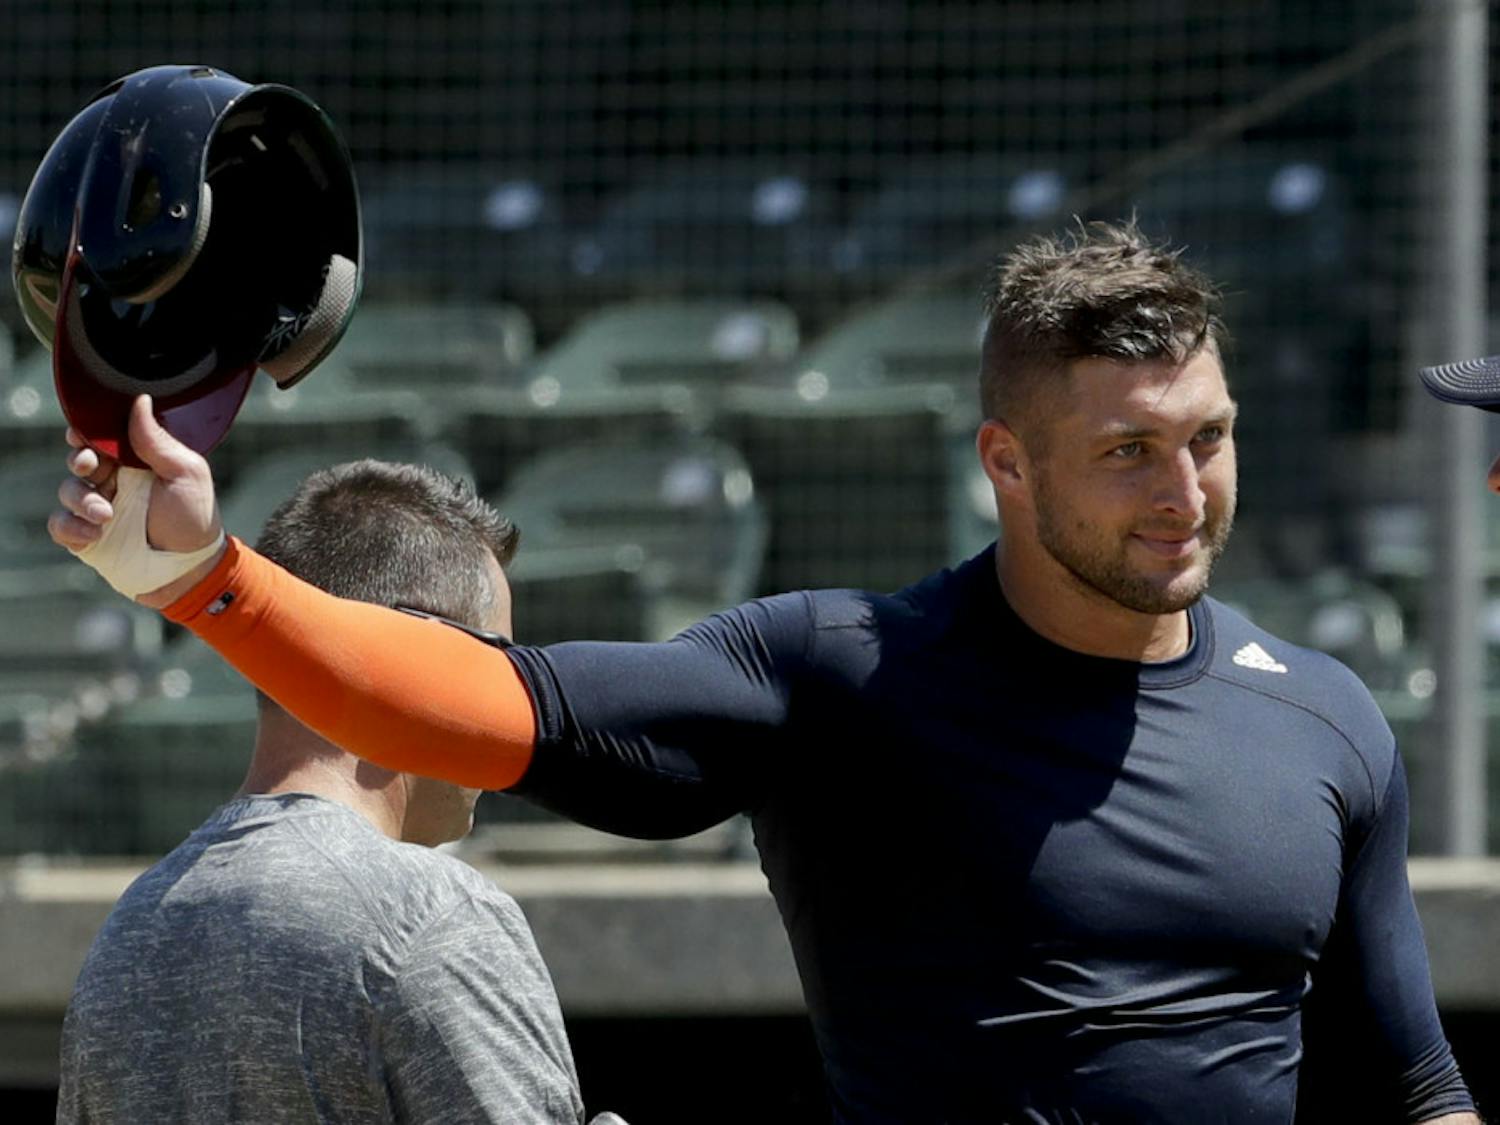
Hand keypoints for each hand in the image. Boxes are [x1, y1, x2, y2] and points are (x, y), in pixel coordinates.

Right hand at [49, 394, 225, 606]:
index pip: (102, 438)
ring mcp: (97, 508)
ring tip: (106, 516)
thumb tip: (140, 401)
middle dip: (80, 460)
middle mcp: (113, 481)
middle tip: (90, 466)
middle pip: (79, 459)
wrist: (190, 568)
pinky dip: (70, 527)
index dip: (87, 432)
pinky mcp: (86, 536)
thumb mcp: (186, 474)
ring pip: (68, 490)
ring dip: (81, 499)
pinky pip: (60, 524)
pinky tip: (94, 534)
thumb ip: (158, 441)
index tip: (82, 433)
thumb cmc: (194, 518)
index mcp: (136, 460)